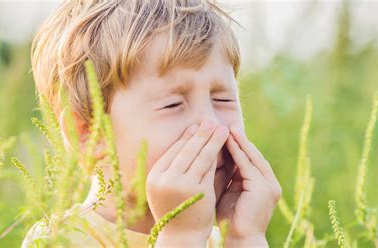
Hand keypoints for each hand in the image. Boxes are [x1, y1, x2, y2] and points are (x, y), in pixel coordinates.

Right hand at [146, 120, 228, 245]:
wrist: (181, 236)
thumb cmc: (177, 210)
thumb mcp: (169, 187)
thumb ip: (176, 168)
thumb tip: (188, 140)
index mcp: (154, 176)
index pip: (172, 151)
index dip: (186, 137)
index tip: (195, 126)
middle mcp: (164, 178)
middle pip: (185, 150)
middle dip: (200, 133)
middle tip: (210, 120)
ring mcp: (180, 184)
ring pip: (199, 156)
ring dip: (211, 139)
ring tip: (221, 127)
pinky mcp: (197, 190)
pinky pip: (208, 167)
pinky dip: (217, 154)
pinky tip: (224, 144)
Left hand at [216, 124, 281, 245]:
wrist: (240, 239)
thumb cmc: (230, 219)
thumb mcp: (229, 192)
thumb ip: (227, 177)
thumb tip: (214, 158)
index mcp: (263, 185)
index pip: (250, 160)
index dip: (239, 146)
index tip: (225, 132)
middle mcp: (270, 183)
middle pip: (254, 155)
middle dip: (241, 140)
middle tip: (228, 124)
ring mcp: (269, 185)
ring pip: (252, 158)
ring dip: (239, 142)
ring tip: (227, 128)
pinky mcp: (263, 188)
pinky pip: (247, 166)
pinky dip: (237, 153)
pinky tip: (228, 142)